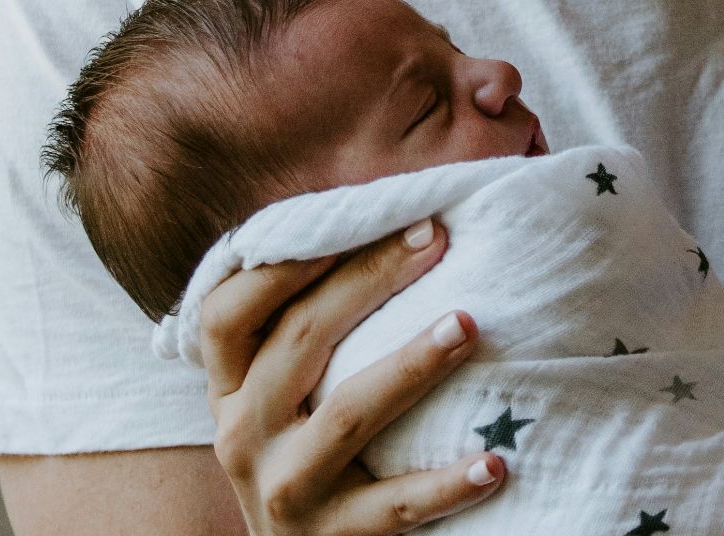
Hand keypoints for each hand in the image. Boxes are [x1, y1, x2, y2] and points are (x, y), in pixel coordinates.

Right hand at [201, 219, 504, 534]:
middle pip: (299, 341)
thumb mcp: (278, 402)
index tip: (364, 217)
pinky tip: (496, 460)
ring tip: (468, 326)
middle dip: (368, 281)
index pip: (227, 312)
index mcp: (228, 392)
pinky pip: (397, 506)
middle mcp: (242, 436)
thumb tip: (387, 234)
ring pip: (348, 413)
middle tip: (434, 239)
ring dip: (411, 364)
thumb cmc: (307, 458)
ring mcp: (284, 490)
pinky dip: (448, 483)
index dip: (288, 261)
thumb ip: (303, 338)